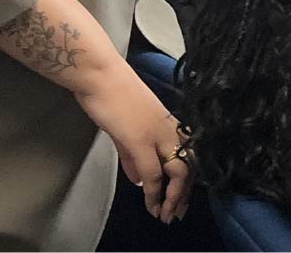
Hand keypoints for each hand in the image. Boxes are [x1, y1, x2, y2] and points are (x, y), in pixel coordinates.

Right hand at [74, 67, 191, 223]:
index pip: (189, 155)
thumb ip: (133, 156)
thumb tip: (139, 179)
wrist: (100, 75)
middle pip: (190, 166)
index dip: (188, 180)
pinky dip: (154, 193)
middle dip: (184, 194)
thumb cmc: (110, 95)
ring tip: (164, 215)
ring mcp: (158, 134)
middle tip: (176, 213)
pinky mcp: (141, 139)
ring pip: (178, 172)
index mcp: (169, 124)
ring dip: (171, 198)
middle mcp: (170, 129)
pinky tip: (151, 204)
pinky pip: (154, 172)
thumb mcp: (126, 128)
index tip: (181, 200)